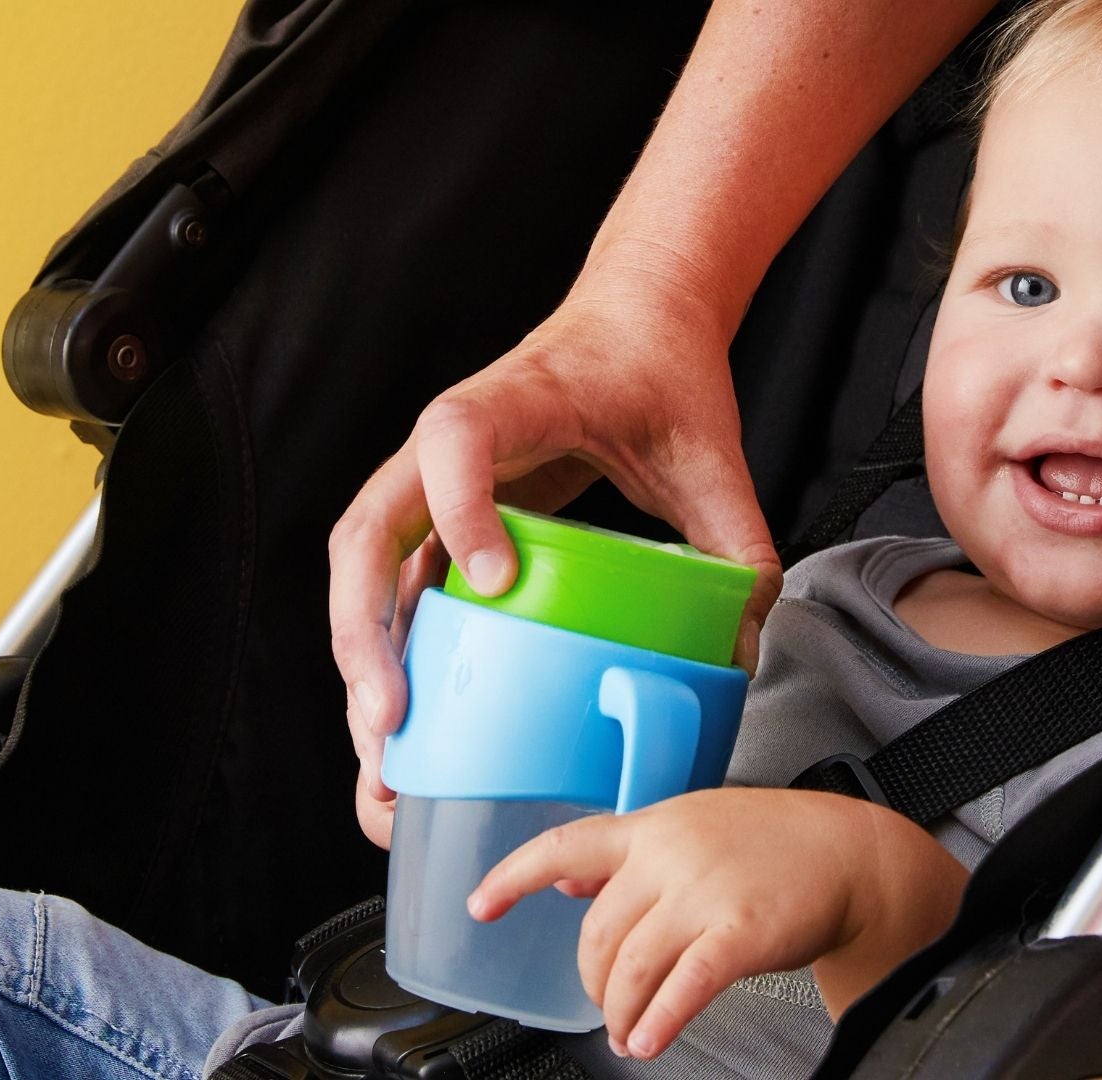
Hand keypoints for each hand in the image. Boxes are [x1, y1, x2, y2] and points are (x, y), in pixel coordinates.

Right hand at [327, 264, 783, 848]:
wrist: (637, 318)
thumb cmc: (661, 370)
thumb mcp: (712, 452)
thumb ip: (738, 540)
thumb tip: (740, 649)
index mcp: (513, 400)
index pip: (455, 438)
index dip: (462, 508)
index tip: (498, 581)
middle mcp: (446, 442)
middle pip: (368, 530)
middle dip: (364, 630)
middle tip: (391, 717)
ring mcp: (432, 484)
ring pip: (365, 572)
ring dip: (361, 661)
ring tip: (381, 752)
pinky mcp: (440, 520)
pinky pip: (395, 590)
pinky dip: (390, 657)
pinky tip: (405, 730)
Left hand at [467, 788, 967, 1058]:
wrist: (854, 856)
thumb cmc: (777, 846)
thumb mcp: (694, 828)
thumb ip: (629, 856)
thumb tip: (567, 878)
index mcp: (653, 826)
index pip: (565, 844)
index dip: (515, 876)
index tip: (481, 905)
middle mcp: (671, 854)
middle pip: (598, 932)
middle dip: (593, 981)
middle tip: (606, 1005)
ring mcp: (706, 891)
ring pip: (632, 966)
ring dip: (621, 1012)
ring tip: (629, 1033)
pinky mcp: (741, 931)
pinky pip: (683, 986)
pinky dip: (659, 1020)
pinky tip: (650, 1039)